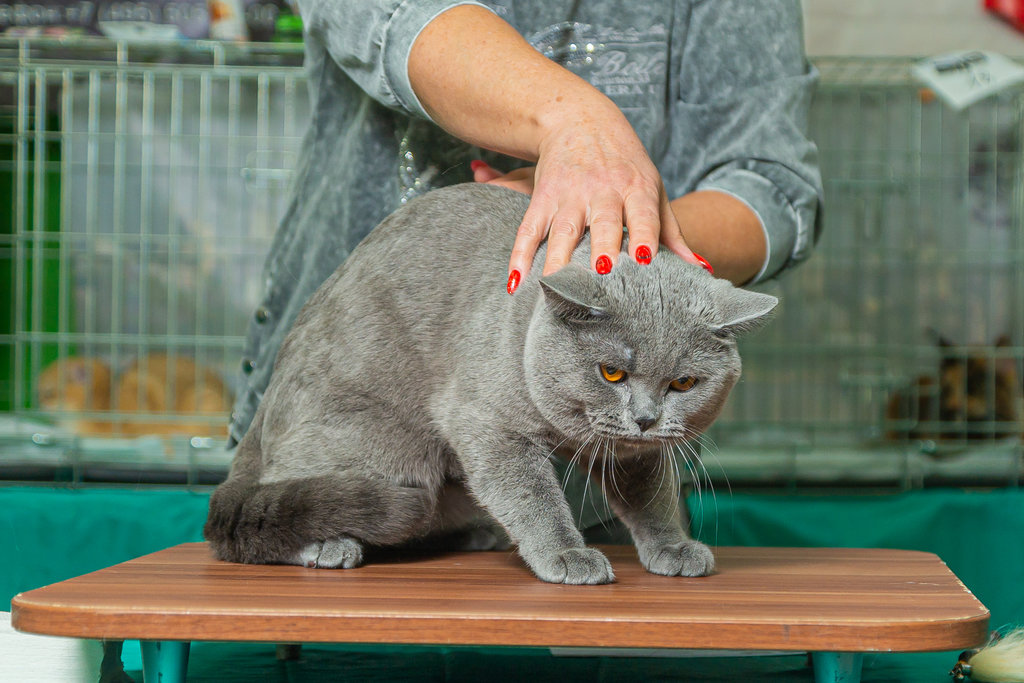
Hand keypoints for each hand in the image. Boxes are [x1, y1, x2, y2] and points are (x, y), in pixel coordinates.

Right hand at [473, 108, 704, 292]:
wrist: (579, 119)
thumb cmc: (625, 163)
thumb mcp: (653, 188)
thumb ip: (671, 232)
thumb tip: (699, 269)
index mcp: (636, 188)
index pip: (644, 216)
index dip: (645, 237)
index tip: (645, 262)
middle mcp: (603, 190)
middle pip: (602, 223)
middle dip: (601, 248)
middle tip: (600, 276)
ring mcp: (569, 194)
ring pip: (563, 231)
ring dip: (558, 258)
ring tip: (554, 287)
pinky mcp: (542, 198)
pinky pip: (529, 230)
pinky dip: (520, 255)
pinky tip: (516, 281)